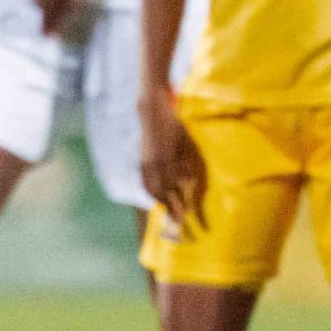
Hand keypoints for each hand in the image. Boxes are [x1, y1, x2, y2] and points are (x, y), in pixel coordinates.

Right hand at [140, 92, 207, 233]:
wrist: (152, 111)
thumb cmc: (174, 124)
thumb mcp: (184, 142)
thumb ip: (185, 162)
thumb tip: (188, 181)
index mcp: (166, 161)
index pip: (173, 189)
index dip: (178, 203)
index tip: (186, 215)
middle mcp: (153, 165)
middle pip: (161, 193)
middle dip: (170, 207)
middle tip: (179, 219)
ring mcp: (145, 164)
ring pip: (151, 189)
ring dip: (160, 201)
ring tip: (169, 209)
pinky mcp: (142, 161)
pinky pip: (146, 182)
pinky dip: (152, 192)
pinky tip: (158, 196)